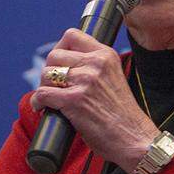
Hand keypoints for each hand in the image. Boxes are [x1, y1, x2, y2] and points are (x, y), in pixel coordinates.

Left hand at [29, 29, 158, 171]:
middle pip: (54, 56)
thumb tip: (66, 67)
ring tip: (51, 99)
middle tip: (54, 86)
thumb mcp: (114, 79)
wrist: (134, 138)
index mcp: (106, 56)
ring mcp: (85, 81)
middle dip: (49, 72)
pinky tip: (43, 108)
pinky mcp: (74, 100)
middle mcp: (96, 64)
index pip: (72, 35)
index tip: (60, 64)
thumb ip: (95, 69)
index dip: (59, 49)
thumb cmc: (123, 116)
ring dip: (43, 87)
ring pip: (46, 74)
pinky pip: (42, 93)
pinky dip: (38, 102)